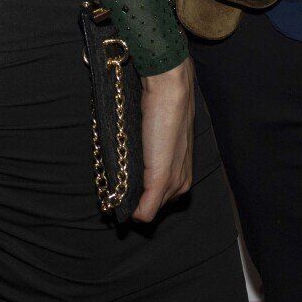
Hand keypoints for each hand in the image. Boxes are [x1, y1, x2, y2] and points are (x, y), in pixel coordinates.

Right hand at [134, 57, 196, 222]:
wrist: (169, 90)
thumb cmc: (161, 108)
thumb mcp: (157, 137)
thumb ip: (150, 152)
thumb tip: (136, 163)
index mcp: (183, 172)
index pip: (161, 198)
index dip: (142, 194)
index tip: (127, 184)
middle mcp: (182, 181)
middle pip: (154, 207)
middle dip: (136, 200)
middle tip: (120, 186)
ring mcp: (173, 182)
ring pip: (149, 211)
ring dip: (132, 204)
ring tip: (118, 188)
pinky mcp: (161, 180)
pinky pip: (146, 212)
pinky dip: (133, 212)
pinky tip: (121, 204)